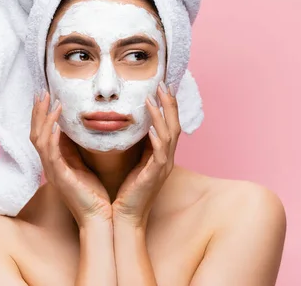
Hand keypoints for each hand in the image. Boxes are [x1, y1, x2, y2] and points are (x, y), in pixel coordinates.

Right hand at [30, 91, 111, 226]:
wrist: (99, 217)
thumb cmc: (94, 192)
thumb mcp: (85, 163)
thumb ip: (78, 147)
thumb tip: (79, 127)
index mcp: (55, 161)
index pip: (42, 132)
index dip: (42, 114)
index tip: (47, 95)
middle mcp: (50, 164)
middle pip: (35, 133)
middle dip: (38, 112)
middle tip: (42, 92)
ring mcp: (53, 171)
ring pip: (40, 140)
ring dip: (44, 119)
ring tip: (50, 102)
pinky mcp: (60, 178)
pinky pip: (51, 155)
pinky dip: (52, 138)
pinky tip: (56, 126)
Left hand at [111, 81, 180, 227]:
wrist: (126, 217)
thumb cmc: (128, 190)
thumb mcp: (134, 162)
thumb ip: (137, 144)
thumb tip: (130, 123)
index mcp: (162, 154)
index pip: (169, 124)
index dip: (167, 105)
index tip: (162, 87)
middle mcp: (166, 158)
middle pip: (174, 125)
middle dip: (169, 104)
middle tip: (163, 84)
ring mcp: (163, 167)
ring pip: (169, 135)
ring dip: (162, 115)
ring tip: (153, 99)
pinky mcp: (154, 176)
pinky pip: (160, 155)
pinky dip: (158, 140)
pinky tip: (152, 129)